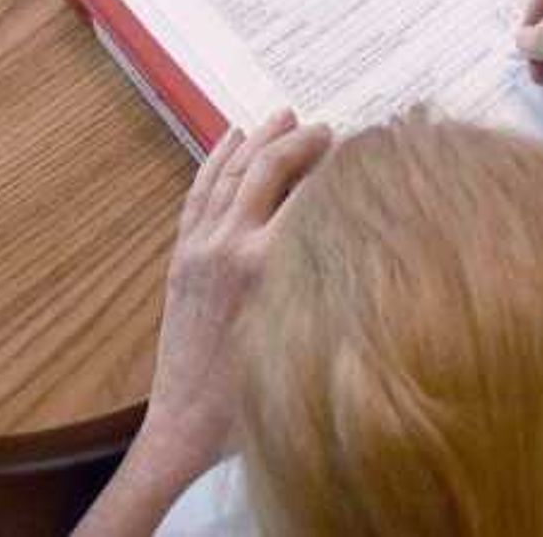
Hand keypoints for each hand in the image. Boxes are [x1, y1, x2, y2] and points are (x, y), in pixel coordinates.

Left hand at [137, 113, 335, 492]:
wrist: (187, 426)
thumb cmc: (254, 397)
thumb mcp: (303, 338)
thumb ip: (326, 282)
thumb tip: (357, 233)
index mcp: (265, 265)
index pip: (308, 192)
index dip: (336, 164)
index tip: (361, 148)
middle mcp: (230, 245)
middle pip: (268, 168)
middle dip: (300, 141)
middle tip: (328, 129)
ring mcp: (200, 247)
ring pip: (230, 173)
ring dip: (258, 139)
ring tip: (283, 116)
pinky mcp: (182, 257)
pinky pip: (199, 193)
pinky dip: (215, 160)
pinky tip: (231, 138)